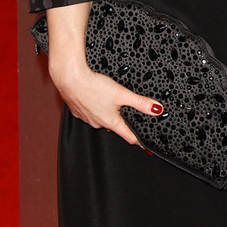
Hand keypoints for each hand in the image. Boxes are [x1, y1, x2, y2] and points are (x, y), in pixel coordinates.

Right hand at [45, 3, 161, 146]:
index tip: (145, 147)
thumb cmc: (93, 86)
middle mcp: (98, 123)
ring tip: (109, 101)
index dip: (139, 141)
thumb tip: (157, 109)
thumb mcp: (122, 93)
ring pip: (101, 118)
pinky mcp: (77, 110)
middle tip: (126, 113)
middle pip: (115, 126)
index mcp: (110, 122)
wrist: (69, 79)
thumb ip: (140, 102)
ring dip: (106, 113)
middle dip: (122, 121)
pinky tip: (95, 97)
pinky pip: (89, 112)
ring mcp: (86, 118)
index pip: (128, 136)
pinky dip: (93, 107)